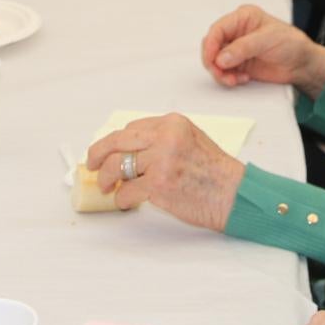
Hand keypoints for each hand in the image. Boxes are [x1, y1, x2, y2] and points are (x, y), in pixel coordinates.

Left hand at [85, 113, 244, 230]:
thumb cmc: (215, 172)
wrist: (234, 194)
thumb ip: (163, 139)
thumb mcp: (191, 140)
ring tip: (107, 187)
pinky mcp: (158, 185)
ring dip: (106, 178)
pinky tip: (127, 201)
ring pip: (117, 167)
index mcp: (173, 123)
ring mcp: (161, 161)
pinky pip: (127, 191)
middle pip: (117, 142)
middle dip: (97, 154)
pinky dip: (122, 198)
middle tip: (90, 165)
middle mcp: (165, 138)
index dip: (114, 142)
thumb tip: (129, 150)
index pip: (131, 128)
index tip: (106, 151)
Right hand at [199, 3, 324, 96]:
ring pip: (215, 61)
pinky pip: (224, 72)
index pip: (218, 29)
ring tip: (234, 79)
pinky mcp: (239, 64)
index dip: (211, 44)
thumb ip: (244, 47)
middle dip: (213, 62)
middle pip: (212, 46)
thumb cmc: (291, 43)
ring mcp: (236, 49)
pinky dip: (228, 78)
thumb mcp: (268, 40)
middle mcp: (236, 32)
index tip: (212, 59)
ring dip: (221, 73)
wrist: (302, 64)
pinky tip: (241, 79)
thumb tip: (221, 57)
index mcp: (242, 18)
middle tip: (221, 73)